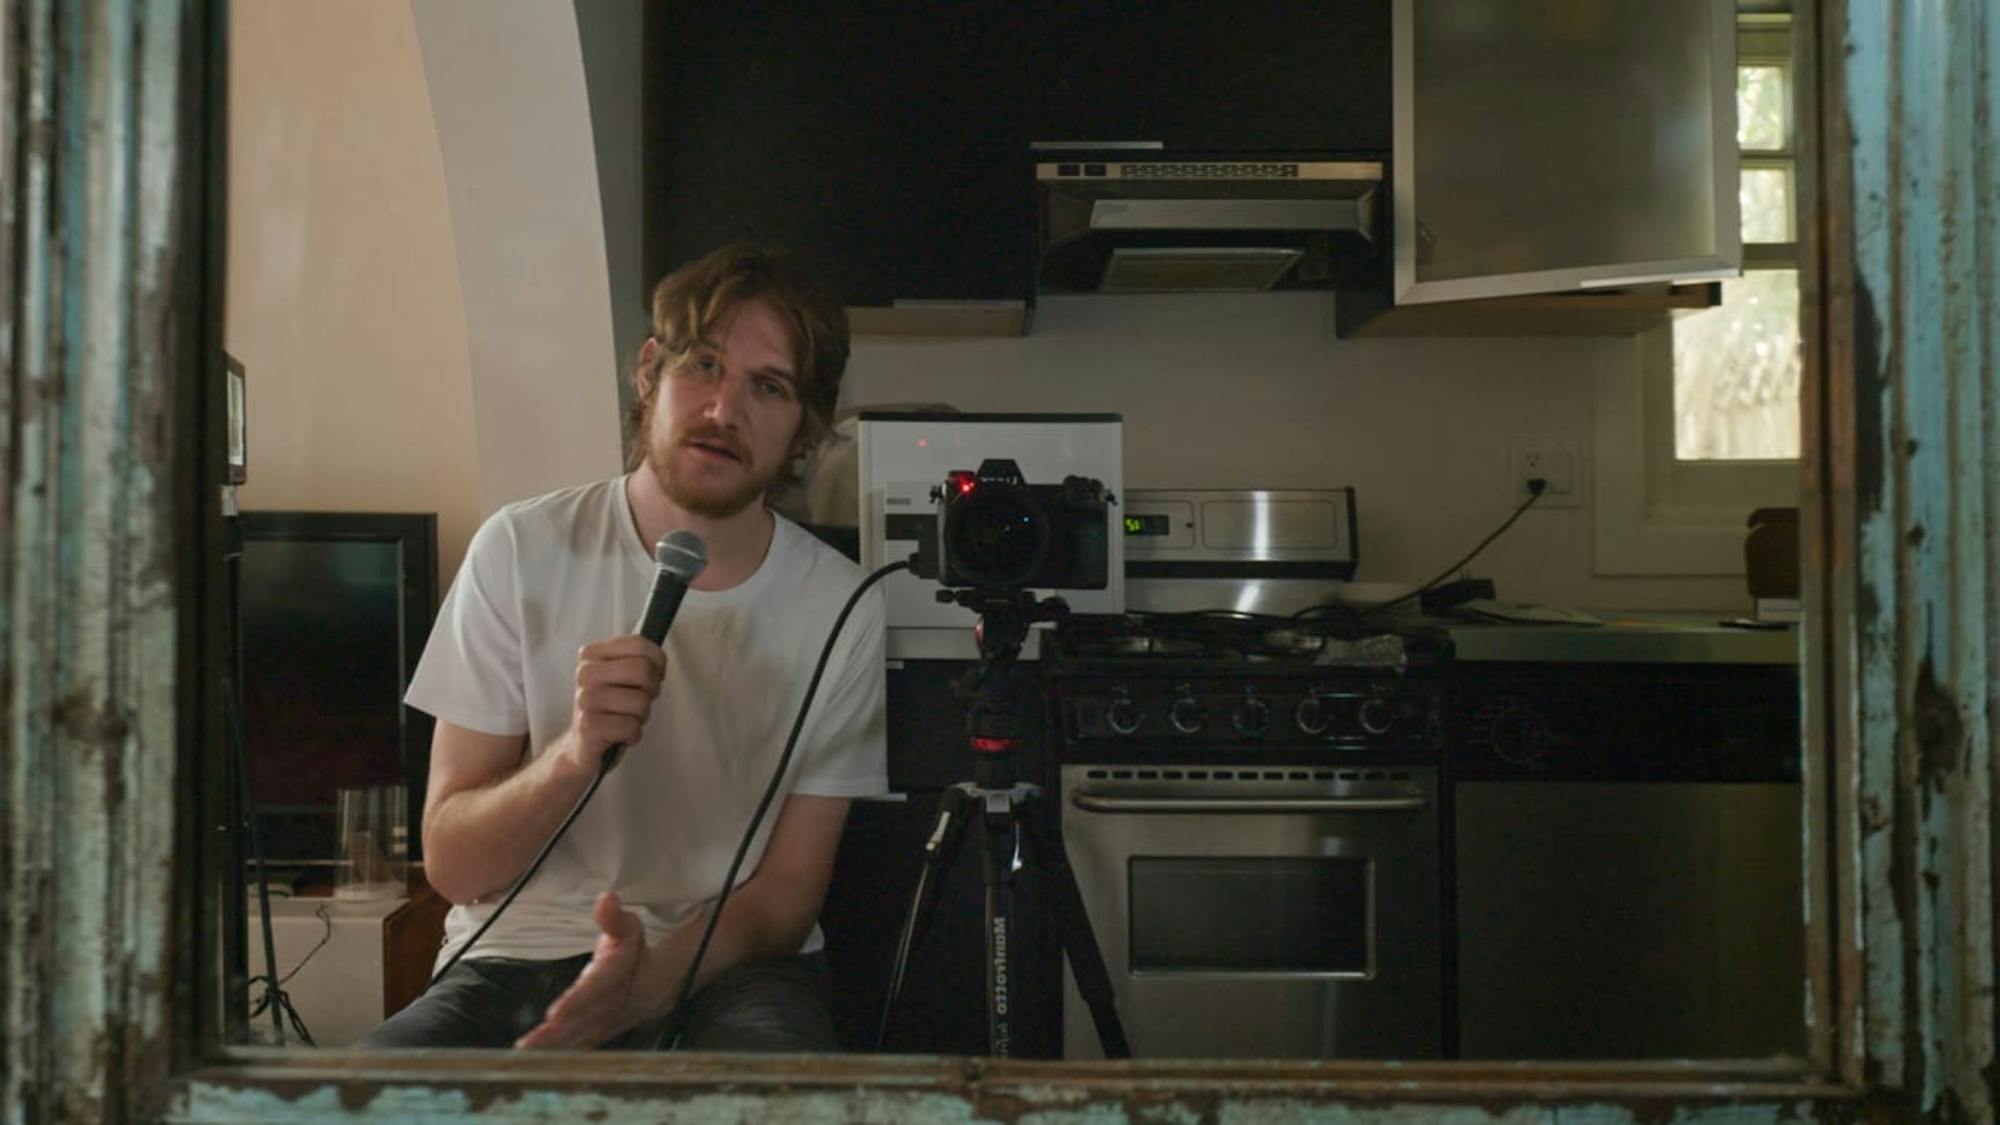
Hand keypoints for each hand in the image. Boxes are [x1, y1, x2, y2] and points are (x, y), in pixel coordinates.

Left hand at [515, 892, 662, 1048]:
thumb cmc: (634, 951)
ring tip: (524, 1053)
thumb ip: (613, 917)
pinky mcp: (596, 1034)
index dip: (576, 1001)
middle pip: (580, 1022)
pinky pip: (577, 1047)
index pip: (594, 990)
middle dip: (555, 1034)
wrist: (656, 984)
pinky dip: (559, 1056)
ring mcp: (603, 1024)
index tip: (555, 1013)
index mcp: (616, 976)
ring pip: (577, 1039)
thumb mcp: (629, 928)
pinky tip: (535, 1062)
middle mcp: (609, 1005)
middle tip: (529, 1044)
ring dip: (552, 1048)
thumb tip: (606, 897)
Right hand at [557, 635, 665, 776]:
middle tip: (638, 702)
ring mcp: (584, 699)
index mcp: (591, 654)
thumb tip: (659, 661)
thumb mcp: (624, 677)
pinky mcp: (587, 725)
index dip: (657, 662)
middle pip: (643, 670)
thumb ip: (641, 660)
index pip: (638, 644)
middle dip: (650, 690)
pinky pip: (631, 726)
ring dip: (641, 715)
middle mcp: (585, 673)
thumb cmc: (611, 708)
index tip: (654, 676)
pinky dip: (633, 734)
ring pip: (641, 701)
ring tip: (625, 718)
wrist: (582, 745)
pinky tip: (619, 735)